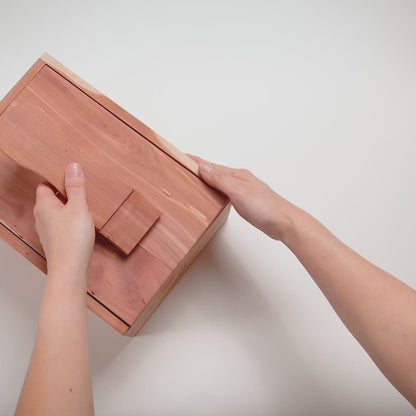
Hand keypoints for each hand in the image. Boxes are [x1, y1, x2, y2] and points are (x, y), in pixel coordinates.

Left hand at [33, 163, 94, 277]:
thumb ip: (76, 187)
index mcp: (43, 205)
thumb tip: (72, 166)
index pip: (45, 185)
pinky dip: (69, 221)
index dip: (57, 179)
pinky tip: (82, 224)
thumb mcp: (79, 207)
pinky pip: (60, 225)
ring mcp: (46, 231)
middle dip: (65, 194)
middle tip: (82, 190)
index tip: (71, 177)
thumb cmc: (72, 237)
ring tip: (85, 206)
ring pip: (56, 213)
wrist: (70, 268)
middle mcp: (41, 217)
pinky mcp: (55, 241)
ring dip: (68, 208)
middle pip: (51, 199)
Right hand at [189, 155, 296, 240]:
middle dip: (199, 167)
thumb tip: (203, 167)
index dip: (196, 161)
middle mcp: (239, 180)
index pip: (211, 166)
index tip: (182, 156)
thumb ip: (220, 179)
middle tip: (185, 164)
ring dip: (207, 177)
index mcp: (236, 175)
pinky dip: (215, 188)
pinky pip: (225, 190)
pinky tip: (214, 193)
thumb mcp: (238, 191)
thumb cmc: (265, 207)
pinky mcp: (245, 201)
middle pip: (214, 171)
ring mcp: (242, 190)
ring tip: (195, 176)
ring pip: (219, 180)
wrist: (284, 222)